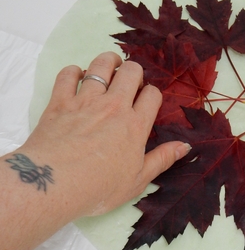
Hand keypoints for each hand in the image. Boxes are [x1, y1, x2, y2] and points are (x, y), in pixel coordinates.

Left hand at [21, 51, 189, 217]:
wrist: (56, 183)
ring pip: (101, 66)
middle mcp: (113, 107)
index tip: (148, 100)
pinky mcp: (60, 102)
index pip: (152, 95)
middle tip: (131, 80)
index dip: (153, 94)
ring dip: (108, 61)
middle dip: (135, 71)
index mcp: (135, 125)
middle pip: (131, 72)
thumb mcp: (138, 180)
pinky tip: (77, 75)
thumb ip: (162, 159)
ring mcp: (86, 101)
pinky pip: (68, 75)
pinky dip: (74, 71)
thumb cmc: (99, 188)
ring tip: (111, 65)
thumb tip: (185, 146)